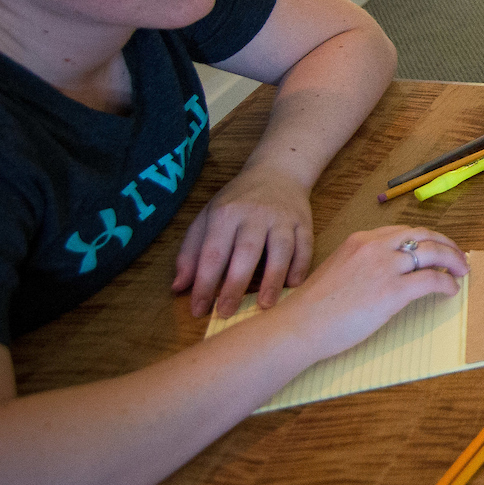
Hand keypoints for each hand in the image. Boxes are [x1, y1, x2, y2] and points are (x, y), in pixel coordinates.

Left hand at [174, 167, 315, 316]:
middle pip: (246, 252)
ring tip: (264, 305)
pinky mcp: (304, 222)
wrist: (277, 172)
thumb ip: (192, 252)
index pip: (213, 253)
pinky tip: (292, 286)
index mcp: (225, 213)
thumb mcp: (207, 217)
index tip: (199, 310)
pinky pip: (304, 246)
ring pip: (280, 250)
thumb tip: (179, 286)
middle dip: (235, 285)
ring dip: (272, 279)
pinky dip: (300, 267)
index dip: (205, 284)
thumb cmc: (237, 201)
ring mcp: (282, 218)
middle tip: (227, 313)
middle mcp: (254, 214)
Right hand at [276, 226, 467, 360]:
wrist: (301, 325)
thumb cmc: (315, 307)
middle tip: (458, 257)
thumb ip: (362, 264)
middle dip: (446, 244)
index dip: (425, 239)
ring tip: (462, 271)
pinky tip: (450, 290)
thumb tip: (386, 273)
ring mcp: (385, 267)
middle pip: (423, 235)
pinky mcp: (392, 291)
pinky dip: (446, 283)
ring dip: (453, 260)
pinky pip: (432, 280)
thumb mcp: (338, 269)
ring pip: (432, 253)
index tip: (436, 247)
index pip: (403, 231)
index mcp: (360, 240)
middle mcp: (375, 247)